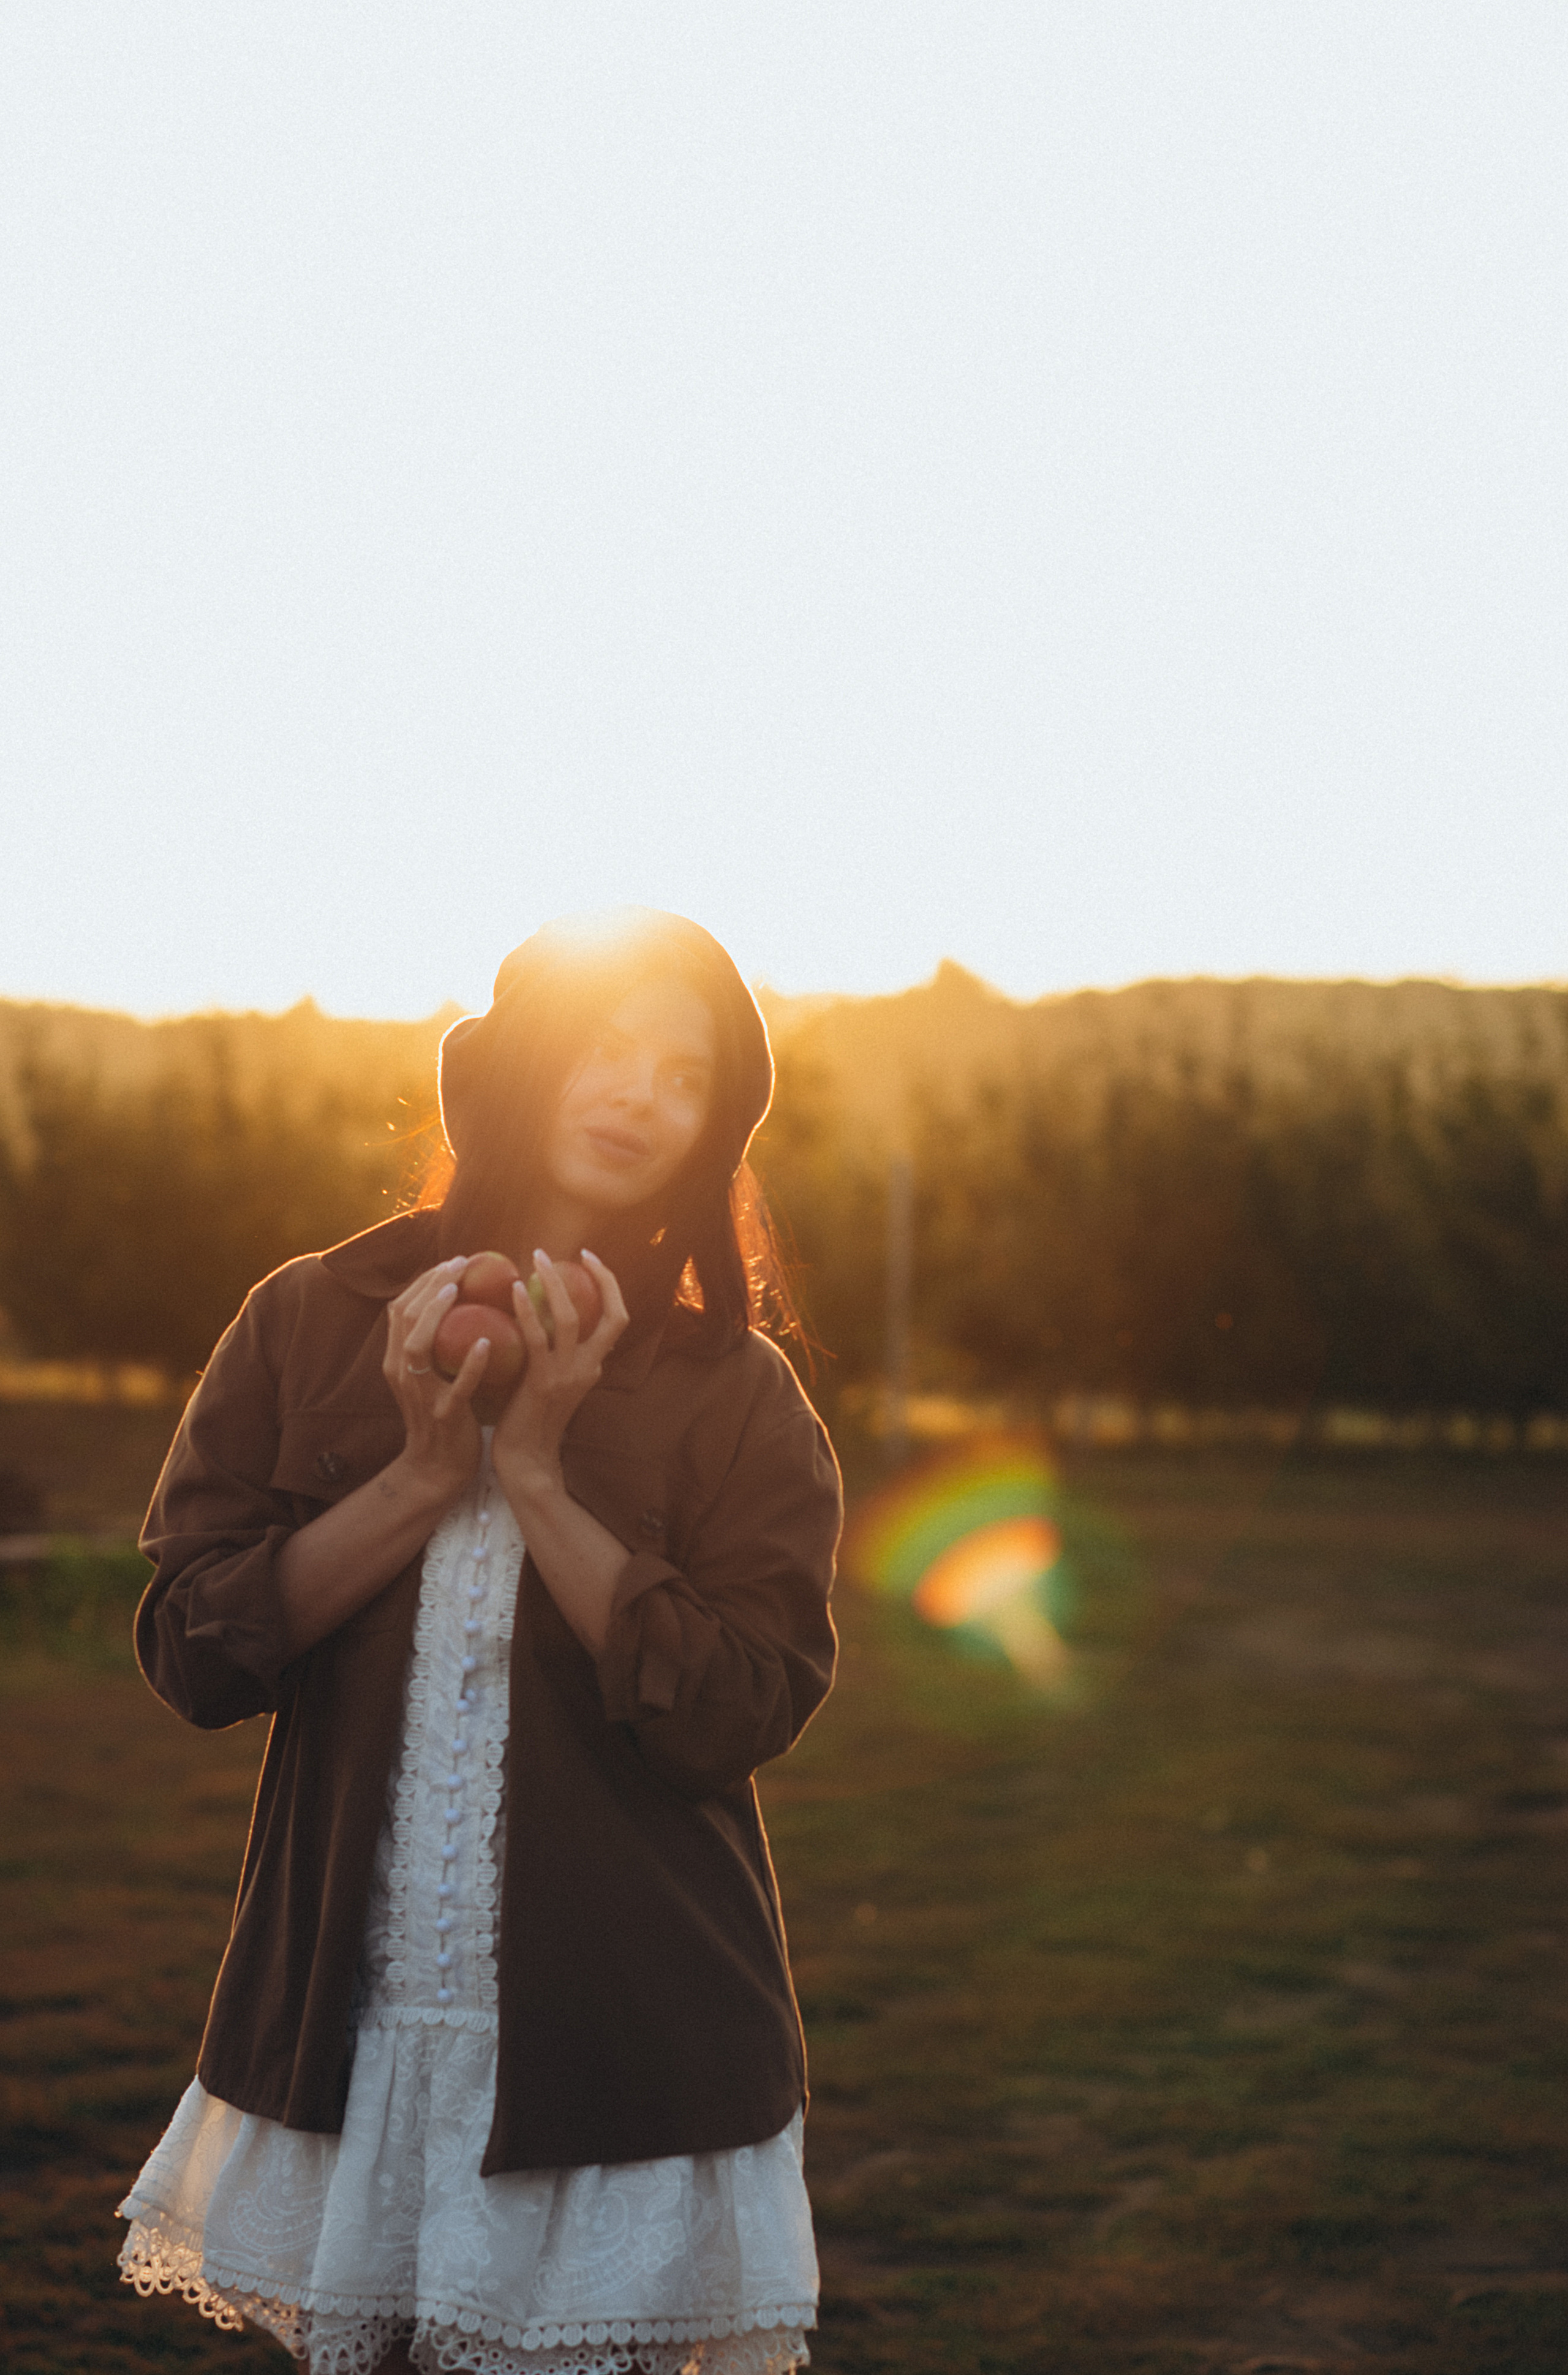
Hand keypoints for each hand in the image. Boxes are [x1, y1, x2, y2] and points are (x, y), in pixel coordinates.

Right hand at [382, 1255, 488, 1502]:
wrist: (436, 1469)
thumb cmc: (443, 1415)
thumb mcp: (429, 1375)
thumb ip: (436, 1343)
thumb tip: (460, 1302)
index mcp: (397, 1360)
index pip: (400, 1309)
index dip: (423, 1281)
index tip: (452, 1263)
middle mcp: (401, 1373)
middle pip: (405, 1317)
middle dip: (430, 1285)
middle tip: (460, 1263)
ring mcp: (420, 1395)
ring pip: (417, 1346)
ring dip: (437, 1313)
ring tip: (459, 1290)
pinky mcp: (444, 1415)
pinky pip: (456, 1387)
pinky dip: (469, 1364)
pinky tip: (485, 1343)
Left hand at [490, 1247, 629, 1494]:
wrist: (524, 1459)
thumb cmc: (530, 1419)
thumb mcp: (555, 1382)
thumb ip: (557, 1354)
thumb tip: (543, 1318)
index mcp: (594, 1366)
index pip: (616, 1318)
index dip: (608, 1285)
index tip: (588, 1258)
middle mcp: (589, 1367)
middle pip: (611, 1314)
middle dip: (597, 1277)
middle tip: (569, 1252)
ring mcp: (568, 1375)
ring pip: (572, 1318)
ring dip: (555, 1284)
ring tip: (538, 1258)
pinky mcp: (543, 1381)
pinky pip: (537, 1337)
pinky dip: (527, 1309)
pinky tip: (514, 1291)